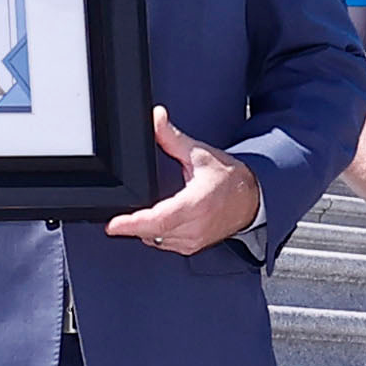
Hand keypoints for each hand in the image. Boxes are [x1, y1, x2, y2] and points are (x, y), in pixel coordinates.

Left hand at [102, 109, 263, 258]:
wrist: (252, 198)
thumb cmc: (229, 178)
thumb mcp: (199, 153)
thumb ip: (172, 138)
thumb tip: (156, 118)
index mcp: (196, 203)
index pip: (159, 219)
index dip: (133, 224)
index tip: (113, 225)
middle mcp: (196, 226)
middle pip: (152, 232)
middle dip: (132, 224)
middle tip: (117, 216)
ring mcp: (195, 239)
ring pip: (156, 239)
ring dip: (144, 228)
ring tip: (140, 214)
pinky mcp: (194, 247)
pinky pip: (165, 243)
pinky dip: (155, 233)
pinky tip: (157, 220)